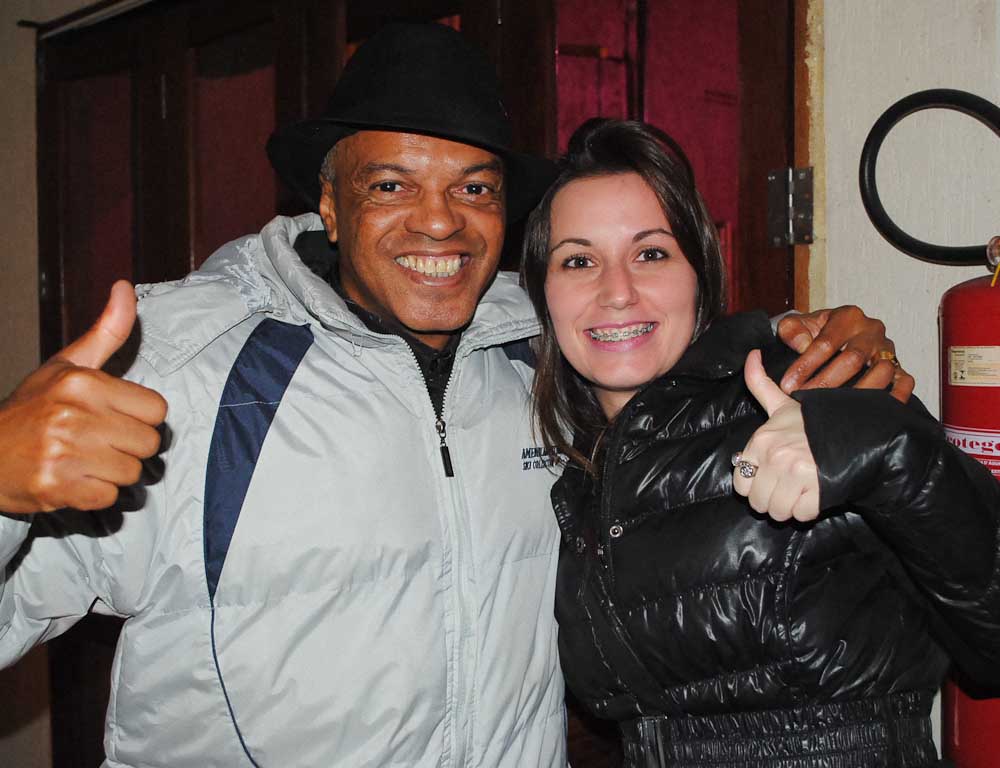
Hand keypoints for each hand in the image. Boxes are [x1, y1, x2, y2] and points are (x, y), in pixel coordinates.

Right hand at [0, 281, 166, 513]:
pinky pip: (108, 496)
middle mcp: (73, 415)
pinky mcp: (57, 487)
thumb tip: (126, 287)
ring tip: (85, 461)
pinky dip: (95, 494)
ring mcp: (63, 452)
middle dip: (128, 446)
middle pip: (148, 443)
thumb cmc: (32, 409)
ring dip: (113, 472)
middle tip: (98, 442)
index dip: (140, 417)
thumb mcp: (66, 365)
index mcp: (82, 383)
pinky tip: (74, 480)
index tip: (115, 417)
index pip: (156, 409)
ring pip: (131, 472)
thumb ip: (106, 331)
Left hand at [733, 350, 819, 521]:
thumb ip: (761, 385)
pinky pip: (802, 515)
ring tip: (804, 489)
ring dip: (791, 507)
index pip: (741, 484)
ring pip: (778, 512)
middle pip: (758, 503)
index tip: (773, 478)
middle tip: (791, 487)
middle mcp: (775, 456)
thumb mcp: (785, 404)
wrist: (863, 433)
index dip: (756, 486)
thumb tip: (750, 355)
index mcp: (761, 440)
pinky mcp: (817, 490)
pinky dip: (810, 510)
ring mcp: (795, 473)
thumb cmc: (818, 422)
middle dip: (773, 500)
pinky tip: (818, 492)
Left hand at [777, 305, 914, 402]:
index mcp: (847, 316)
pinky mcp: (898, 366)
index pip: (826, 343)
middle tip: (806, 399)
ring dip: (858, 392)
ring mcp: (887, 349)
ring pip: (880, 371)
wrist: (832, 335)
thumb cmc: (813, 332)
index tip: (789, 385)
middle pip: (853, 359)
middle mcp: (871, 330)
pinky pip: (904, 381)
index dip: (806, 365)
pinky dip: (895, 395)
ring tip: (835, 408)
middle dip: (827, 382)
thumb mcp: (796, 325)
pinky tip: (876, 410)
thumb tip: (802, 344)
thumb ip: (792, 331)